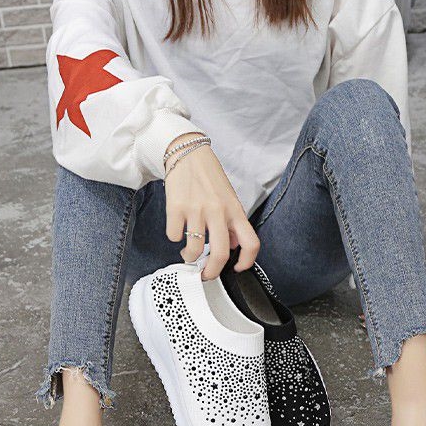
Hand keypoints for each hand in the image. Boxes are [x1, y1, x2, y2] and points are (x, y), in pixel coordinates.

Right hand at [164, 135, 258, 280]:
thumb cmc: (208, 175)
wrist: (187, 151)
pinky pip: (174, 236)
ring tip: (188, 252)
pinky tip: (178, 227)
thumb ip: (233, 222)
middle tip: (205, 274)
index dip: (246, 262)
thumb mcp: (228, 197)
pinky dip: (174, 236)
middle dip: (211, 272)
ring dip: (189, 257)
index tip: (237, 268)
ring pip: (194, 251)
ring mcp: (196, 209)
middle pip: (220, 255)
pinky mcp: (176, 207)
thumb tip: (234, 246)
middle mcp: (218, 211)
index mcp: (234, 209)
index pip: (250, 243)